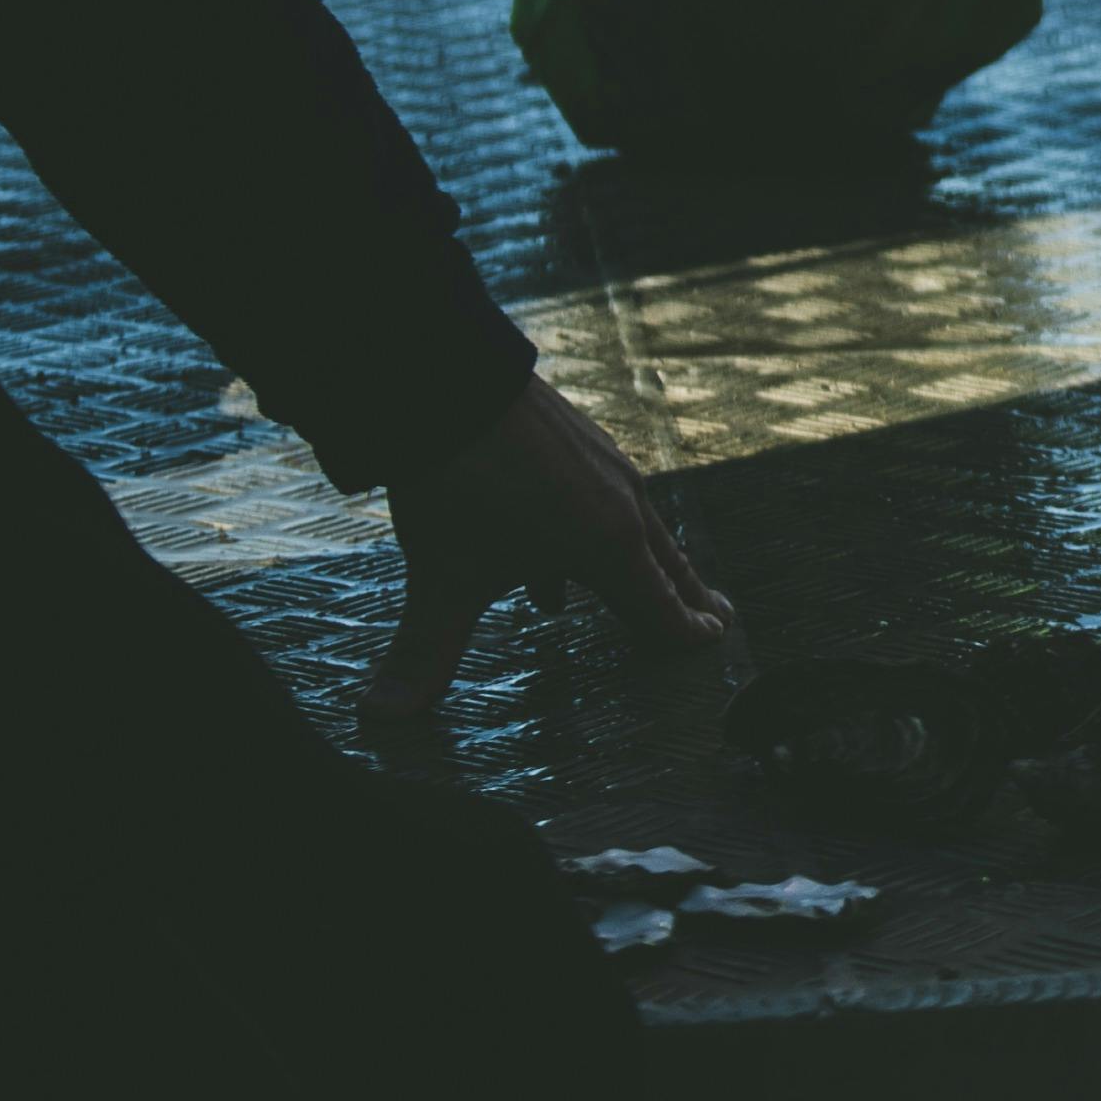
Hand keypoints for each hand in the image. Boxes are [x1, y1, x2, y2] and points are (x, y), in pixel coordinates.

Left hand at [363, 379, 738, 728]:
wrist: (447, 381)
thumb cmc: (458, 484)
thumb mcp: (444, 578)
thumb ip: (425, 652)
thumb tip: (382, 719)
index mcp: (607, 544)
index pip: (657, 604)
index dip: (683, 631)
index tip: (714, 643)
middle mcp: (621, 504)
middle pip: (665, 563)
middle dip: (687, 596)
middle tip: (719, 617)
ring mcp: (604, 464)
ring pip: (634, 528)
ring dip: (642, 563)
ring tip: (641, 587)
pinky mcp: (578, 438)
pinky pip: (604, 498)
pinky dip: (600, 531)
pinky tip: (551, 553)